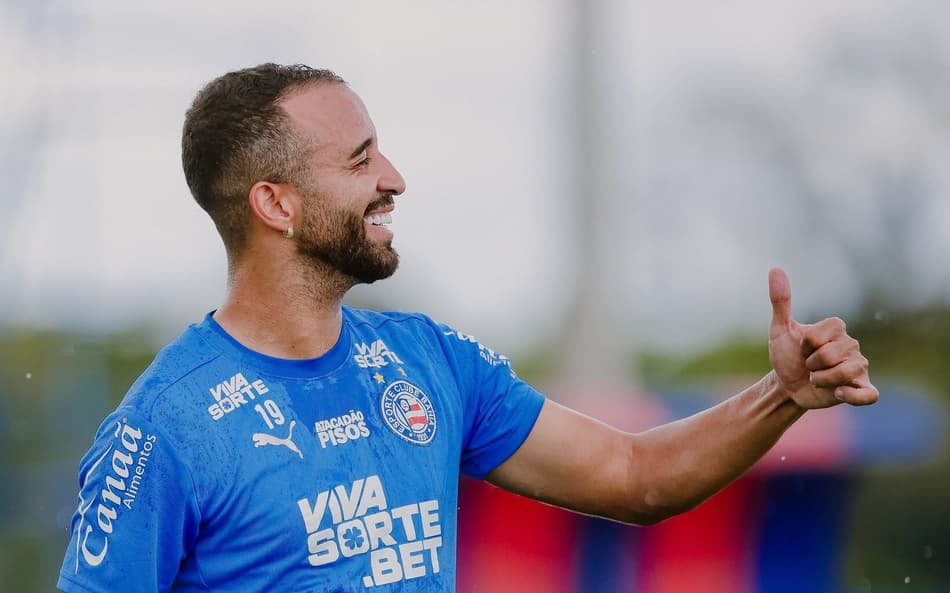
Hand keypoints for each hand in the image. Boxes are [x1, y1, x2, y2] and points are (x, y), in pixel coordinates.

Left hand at [767, 268, 877, 408]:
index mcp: (836, 328)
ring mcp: (860, 367)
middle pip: (830, 355)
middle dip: (811, 364)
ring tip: (818, 379)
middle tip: (808, 366)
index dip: (805, 345)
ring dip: (821, 380)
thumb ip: (780, 301)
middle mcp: (852, 344)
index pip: (820, 336)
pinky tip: (837, 393)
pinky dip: (852, 396)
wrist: (787, 386)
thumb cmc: (786, 356)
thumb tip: (775, 268)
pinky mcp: (863, 389)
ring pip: (843, 374)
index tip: (801, 348)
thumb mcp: (779, 329)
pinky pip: (869, 395)